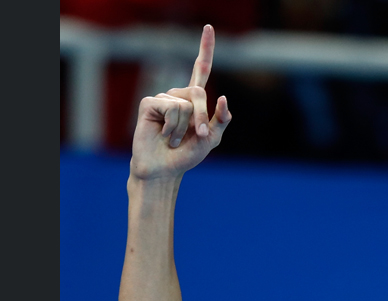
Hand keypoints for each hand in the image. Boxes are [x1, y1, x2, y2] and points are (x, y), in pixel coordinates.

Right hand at [129, 25, 231, 181]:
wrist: (165, 169)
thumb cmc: (187, 154)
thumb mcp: (212, 139)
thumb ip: (222, 120)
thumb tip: (222, 97)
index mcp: (194, 100)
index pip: (201, 69)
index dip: (205, 49)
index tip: (208, 27)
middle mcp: (178, 95)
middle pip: (198, 92)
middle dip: (203, 118)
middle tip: (197, 136)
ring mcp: (162, 98)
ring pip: (186, 104)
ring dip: (185, 127)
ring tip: (175, 138)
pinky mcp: (149, 103)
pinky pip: (171, 108)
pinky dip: (173, 126)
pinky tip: (165, 134)